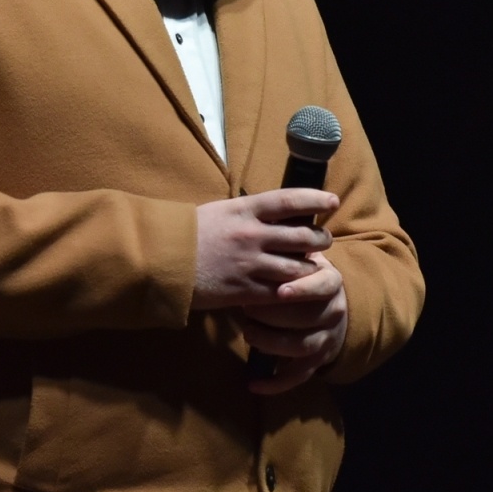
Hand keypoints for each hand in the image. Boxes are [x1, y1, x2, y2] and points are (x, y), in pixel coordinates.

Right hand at [191, 189, 337, 310]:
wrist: (160, 258)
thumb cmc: (189, 231)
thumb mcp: (221, 211)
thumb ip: (249, 212)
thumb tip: (277, 212)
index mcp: (245, 209)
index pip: (289, 200)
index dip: (315, 199)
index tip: (332, 201)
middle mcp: (251, 234)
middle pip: (302, 236)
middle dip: (321, 239)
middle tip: (324, 239)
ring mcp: (248, 263)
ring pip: (297, 267)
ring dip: (311, 267)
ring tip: (315, 267)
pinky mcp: (243, 290)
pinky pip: (278, 292)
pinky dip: (292, 291)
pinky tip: (296, 290)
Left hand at [235, 252, 347, 394]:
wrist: (332, 306)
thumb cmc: (305, 275)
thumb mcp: (306, 257)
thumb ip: (291, 247)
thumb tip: (268, 221)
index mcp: (330, 282)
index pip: (323, 285)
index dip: (303, 289)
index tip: (279, 290)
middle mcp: (333, 311)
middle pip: (307, 317)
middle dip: (274, 314)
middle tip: (246, 307)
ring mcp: (325, 338)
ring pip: (301, 346)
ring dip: (272, 342)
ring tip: (248, 332)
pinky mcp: (315, 361)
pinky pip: (298, 376)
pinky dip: (275, 383)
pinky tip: (252, 385)